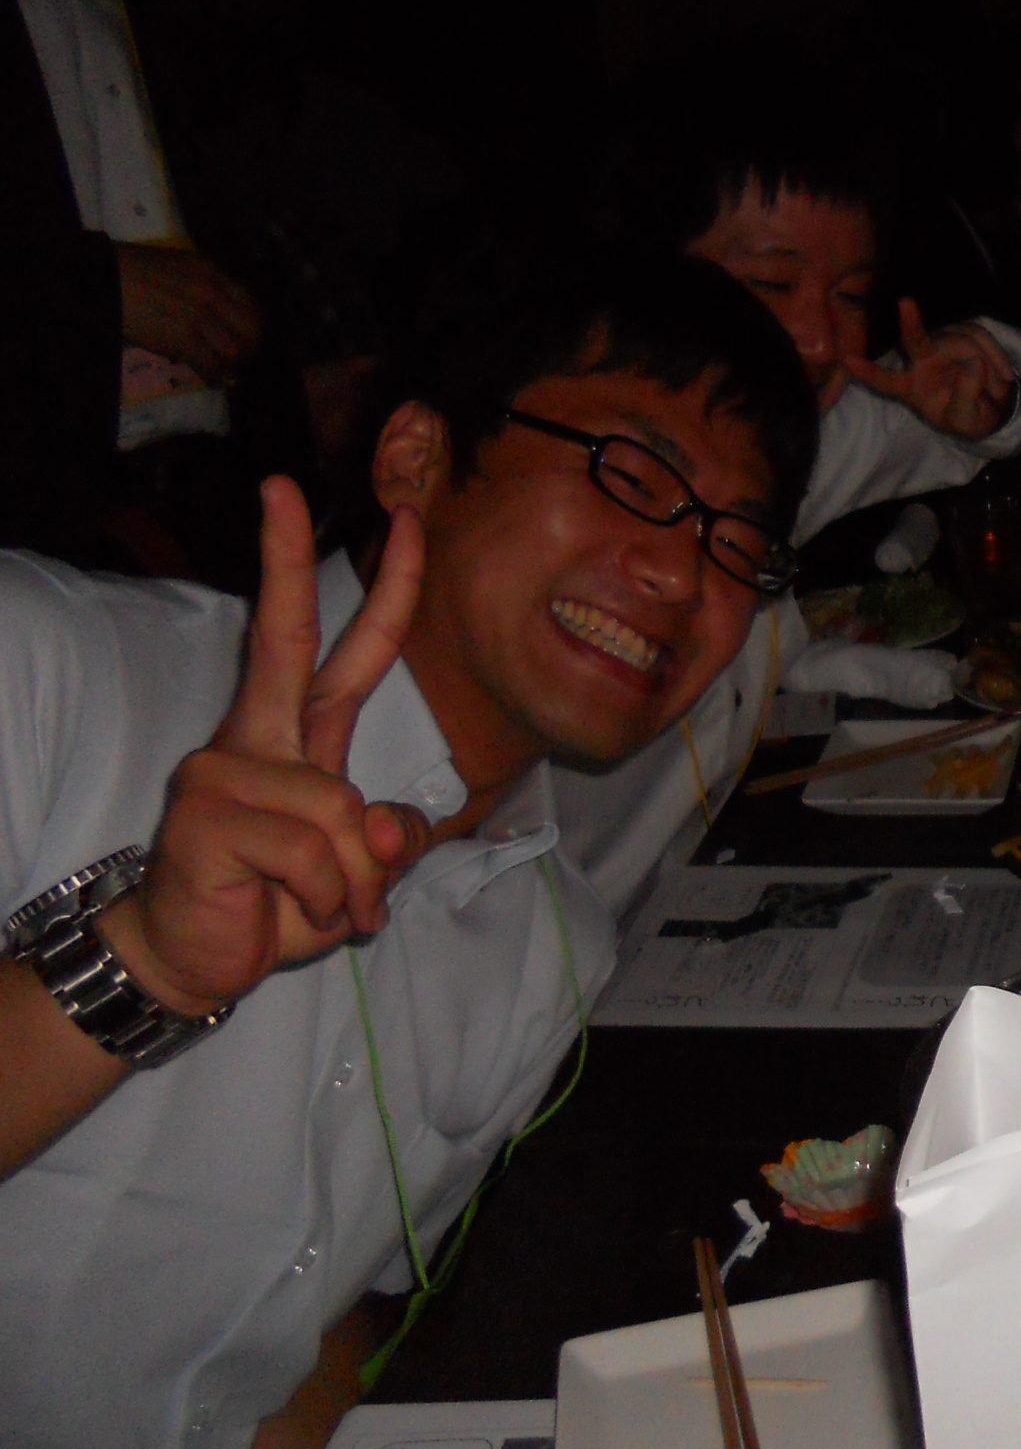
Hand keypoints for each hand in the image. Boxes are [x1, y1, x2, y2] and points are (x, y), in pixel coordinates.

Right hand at [97, 479, 432, 1016]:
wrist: (193, 961)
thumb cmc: (274, 905)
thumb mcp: (355, 874)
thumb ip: (384, 841)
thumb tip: (387, 825)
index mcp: (295, 738)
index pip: (342, 652)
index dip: (383, 592)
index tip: (399, 520)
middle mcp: (255, 739)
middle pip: (287, 640)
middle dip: (289, 560)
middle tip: (292, 487)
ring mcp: (224, 771)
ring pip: (343, 810)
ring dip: (356, 881)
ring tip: (327, 907)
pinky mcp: (208, 816)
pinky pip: (315, 853)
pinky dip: (327, 897)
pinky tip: (294, 911)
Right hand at [115, 244, 263, 383]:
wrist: (96, 275)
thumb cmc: (124, 268)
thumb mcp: (172, 264)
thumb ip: (196, 283)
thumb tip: (211, 310)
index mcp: (209, 270)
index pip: (251, 302)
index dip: (253, 324)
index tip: (247, 336)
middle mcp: (211, 291)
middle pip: (253, 328)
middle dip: (251, 347)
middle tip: (242, 358)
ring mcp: (198, 314)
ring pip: (236, 349)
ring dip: (233, 364)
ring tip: (226, 370)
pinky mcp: (182, 336)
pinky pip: (211, 364)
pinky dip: (214, 376)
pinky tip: (212, 380)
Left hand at [847, 300, 1019, 439]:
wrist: (993, 410)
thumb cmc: (969, 418)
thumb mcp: (967, 420)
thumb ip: (966, 397)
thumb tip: (974, 364)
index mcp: (911, 388)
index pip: (886, 380)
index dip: (869, 372)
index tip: (848, 361)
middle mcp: (922, 362)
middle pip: (915, 341)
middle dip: (910, 324)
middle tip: (905, 303)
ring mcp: (944, 347)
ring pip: (961, 341)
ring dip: (986, 362)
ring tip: (999, 387)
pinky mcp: (966, 337)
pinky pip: (981, 339)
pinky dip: (997, 356)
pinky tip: (1005, 377)